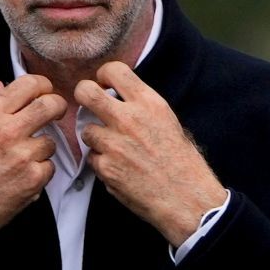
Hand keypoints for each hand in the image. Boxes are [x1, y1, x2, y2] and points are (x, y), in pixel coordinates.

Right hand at [0, 74, 66, 245]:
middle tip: (55, 113)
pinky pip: (49, 166)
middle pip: (50, 105)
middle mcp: (6, 131)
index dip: (42, 86)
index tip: (44, 93)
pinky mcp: (33, 178)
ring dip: (42, 148)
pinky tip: (22, 176)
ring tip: (22, 158)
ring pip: (51, 140)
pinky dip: (40, 171)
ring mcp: (22, 155)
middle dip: (57, 107)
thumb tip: (2, 85)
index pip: (28, 84)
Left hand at [76, 61, 226, 246]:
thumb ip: (143, 107)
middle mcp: (128, 119)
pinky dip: (101, 163)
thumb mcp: (169, 122)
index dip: (103, 76)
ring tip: (115, 149)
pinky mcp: (105, 167)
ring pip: (86, 130)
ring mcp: (113, 143)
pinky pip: (91, 158)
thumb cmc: (183, 163)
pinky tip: (119, 168)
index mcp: (148, 103)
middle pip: (86, 92)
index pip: (114, 70)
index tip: (104, 85)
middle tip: (89, 106)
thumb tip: (121, 99)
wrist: (187, 199)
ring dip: (96, 138)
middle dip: (83, 96)